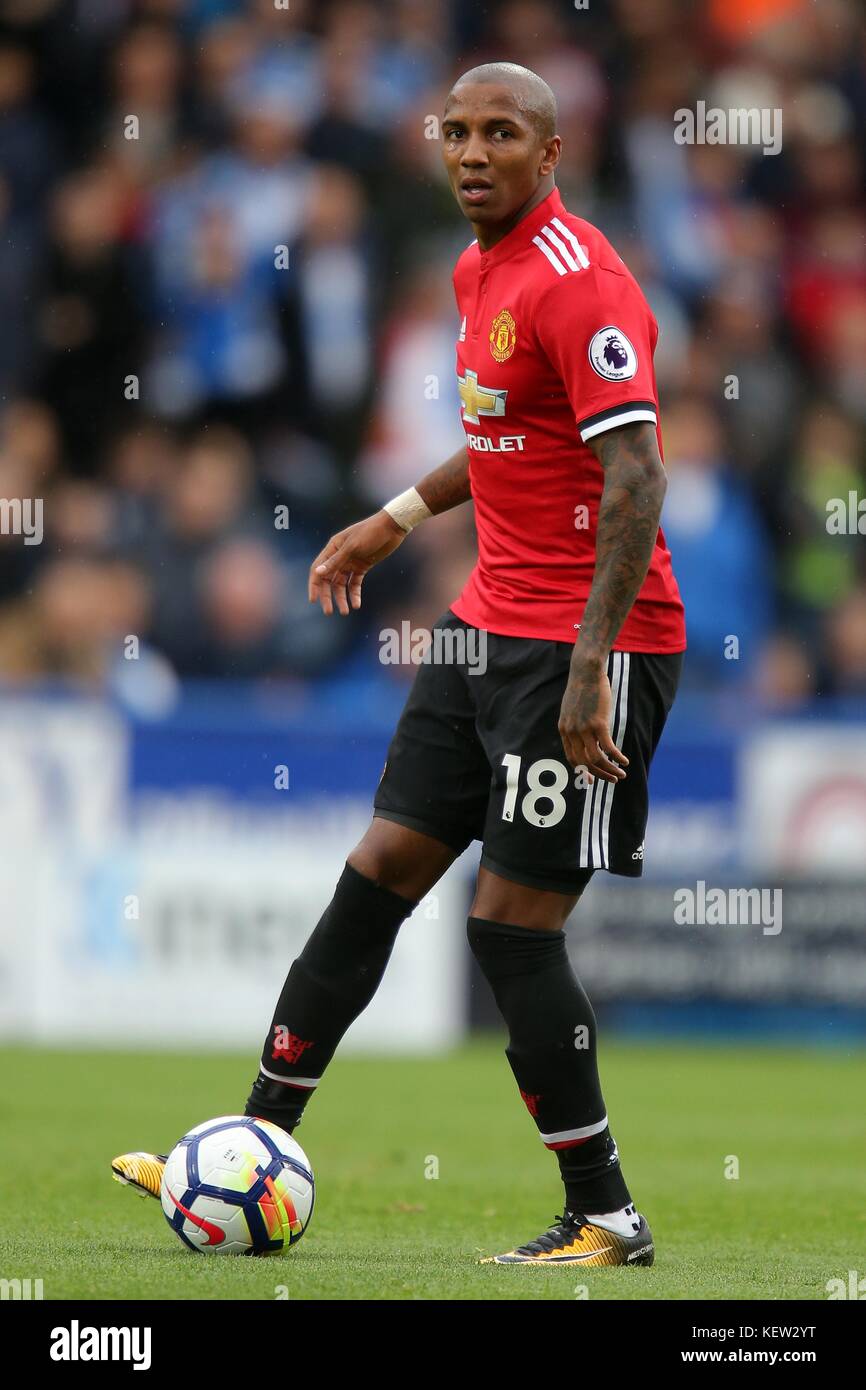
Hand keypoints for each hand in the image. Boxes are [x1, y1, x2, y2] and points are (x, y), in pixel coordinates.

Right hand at [309, 510, 406, 614]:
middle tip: (329, 612)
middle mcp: (339, 556)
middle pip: (328, 580)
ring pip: (341, 584)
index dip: (314, 585)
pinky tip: (356, 604)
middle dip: (328, 596)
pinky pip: (355, 583)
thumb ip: (336, 560)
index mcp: (332, 548)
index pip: (318, 570)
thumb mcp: (353, 547)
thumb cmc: (371, 532)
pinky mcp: (362, 567)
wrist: (392, 528)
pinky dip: (354, 594)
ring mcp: (350, 562)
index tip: (313, 600)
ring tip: (346, 612)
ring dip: (342, 598)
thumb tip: (318, 573)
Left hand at [558, 659, 628, 783]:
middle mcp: (571, 732)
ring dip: (609, 769)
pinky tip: (624, 760)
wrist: (586, 671)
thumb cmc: (582, 688)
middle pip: (583, 762)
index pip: (571, 758)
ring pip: (596, 759)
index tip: (592, 779)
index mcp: (564, 730)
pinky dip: (617, 757)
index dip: (582, 771)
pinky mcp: (598, 723)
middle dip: (598, 774)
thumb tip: (584, 735)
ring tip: (621, 774)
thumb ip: (575, 724)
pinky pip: (608, 748)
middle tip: (612, 780)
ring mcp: (584, 729)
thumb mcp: (573, 708)